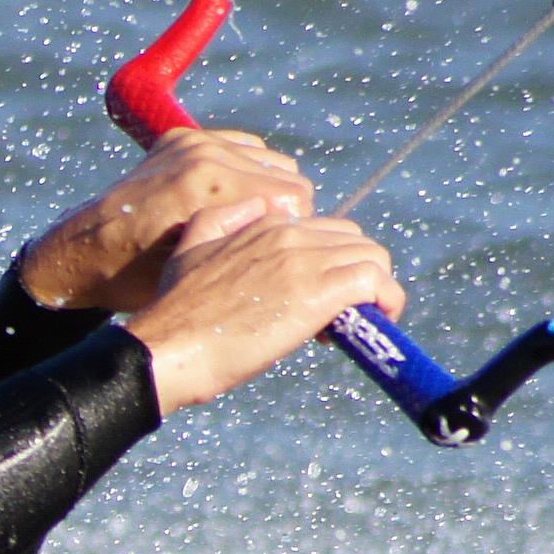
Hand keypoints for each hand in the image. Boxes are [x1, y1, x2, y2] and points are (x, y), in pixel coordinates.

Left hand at [14, 128, 311, 314]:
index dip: (298, 233)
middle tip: (268, 246)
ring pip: (269, 160)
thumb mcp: (200, 278)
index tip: (288, 258)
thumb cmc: (139, 281)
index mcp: (208, 188)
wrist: (81, 254)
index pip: (295, 198)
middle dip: (285, 213)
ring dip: (266, 190)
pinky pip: (242, 147)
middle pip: (287, 177)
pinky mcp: (182, 138)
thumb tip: (314, 265)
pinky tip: (228, 204)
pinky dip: (244, 171)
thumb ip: (252, 258)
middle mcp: (202, 156)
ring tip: (245, 227)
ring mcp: (191, 143)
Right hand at [117, 207, 407, 414]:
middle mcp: (289, 234)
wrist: (168, 347)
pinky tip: (365, 330)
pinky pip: (377, 283)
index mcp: (263, 223)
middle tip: (335, 317)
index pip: (326, 230)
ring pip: (374, 259)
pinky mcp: (318, 293)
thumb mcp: (189, 250)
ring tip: (350, 326)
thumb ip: (219, 221)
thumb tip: (253, 206)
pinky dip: (384, 304)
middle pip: (357, 241)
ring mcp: (305, 261)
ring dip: (373, 293)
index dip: (329, 264)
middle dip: (355, 276)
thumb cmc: (175, 311)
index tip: (315, 301)